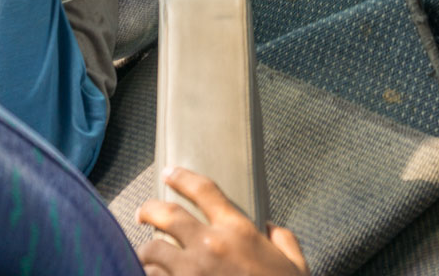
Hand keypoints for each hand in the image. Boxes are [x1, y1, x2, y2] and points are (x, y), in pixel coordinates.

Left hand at [137, 168, 308, 275]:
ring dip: (147, 253)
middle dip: (149, 209)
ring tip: (146, 256)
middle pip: (167, 214)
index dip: (182, 177)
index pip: (204, 190)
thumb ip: (284, 240)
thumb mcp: (295, 265)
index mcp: (238, 231)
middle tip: (143, 213)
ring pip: (152, 251)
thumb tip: (273, 229)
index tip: (169, 173)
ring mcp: (191, 273)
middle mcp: (211, 246)